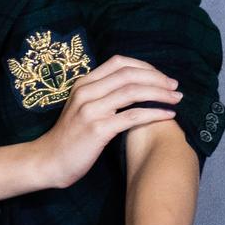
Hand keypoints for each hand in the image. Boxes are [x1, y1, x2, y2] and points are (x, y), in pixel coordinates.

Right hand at [25, 56, 178, 189]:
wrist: (48, 161)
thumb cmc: (69, 136)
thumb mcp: (80, 107)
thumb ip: (100, 94)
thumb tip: (131, 86)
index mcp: (82, 84)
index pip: (119, 63)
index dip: (145, 67)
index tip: (161, 77)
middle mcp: (86, 93)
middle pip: (129, 75)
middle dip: (158, 79)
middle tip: (175, 87)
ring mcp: (91, 110)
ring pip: (133, 92)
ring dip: (160, 94)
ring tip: (177, 99)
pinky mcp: (98, 129)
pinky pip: (133, 117)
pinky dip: (155, 114)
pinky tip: (169, 115)